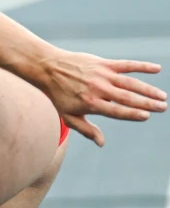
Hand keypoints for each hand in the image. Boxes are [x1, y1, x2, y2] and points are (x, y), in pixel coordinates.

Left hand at [38, 52, 164, 144]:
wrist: (48, 68)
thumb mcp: (68, 116)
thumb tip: (101, 144)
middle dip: (147, 103)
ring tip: (162, 96)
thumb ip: (86, 130)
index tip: (146, 116)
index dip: (132, 114)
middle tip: (163, 107)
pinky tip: (157, 69)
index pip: (116, 111)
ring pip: (130, 83)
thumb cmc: (58, 95)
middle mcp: (98, 89)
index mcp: (91, 104)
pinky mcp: (103, 64)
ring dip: (148, 89)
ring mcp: (102, 75)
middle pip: (127, 98)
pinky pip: (126, 65)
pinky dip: (142, 66)